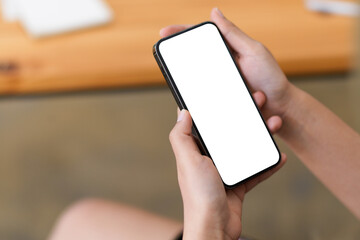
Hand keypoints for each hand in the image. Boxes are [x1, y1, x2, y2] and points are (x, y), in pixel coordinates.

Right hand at [161, 8, 295, 132]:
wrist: (280, 108)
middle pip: (194, 57)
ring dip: (190, 78)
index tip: (165, 33)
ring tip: (184, 77)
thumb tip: (214, 12)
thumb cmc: (270, 78)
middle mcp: (221, 65)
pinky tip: (193, 97)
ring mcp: (220, 82)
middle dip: (178, 55)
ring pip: (197, 79)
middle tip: (166, 54)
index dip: (181, 33)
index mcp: (228, 50)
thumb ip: (233, 33)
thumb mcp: (253, 51)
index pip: (201, 38)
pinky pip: (205, 97)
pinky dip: (199, 96)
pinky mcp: (221, 98)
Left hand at [170, 94, 286, 239]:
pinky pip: (256, 169)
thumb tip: (182, 112)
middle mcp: (210, 158)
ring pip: (245, 147)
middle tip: (257, 101)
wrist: (215, 228)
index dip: (213, 107)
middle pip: (229, 131)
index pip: (204, 123)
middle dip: (243, 116)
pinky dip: (268, 163)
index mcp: (196, 150)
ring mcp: (226, 170)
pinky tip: (280, 155)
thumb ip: (182, 137)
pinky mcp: (239, 183)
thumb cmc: (199, 197)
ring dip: (260, 135)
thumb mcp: (188, 161)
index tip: (224, 93)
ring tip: (273, 123)